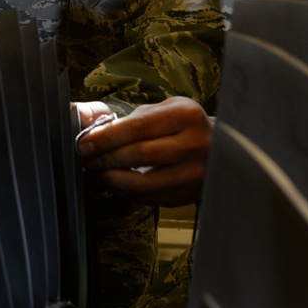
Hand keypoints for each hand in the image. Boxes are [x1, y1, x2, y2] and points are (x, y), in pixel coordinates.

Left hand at [74, 97, 212, 204]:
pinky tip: (116, 184)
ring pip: (144, 183)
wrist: (221, 148)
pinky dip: (128, 192)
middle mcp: (195, 144)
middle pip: (140, 155)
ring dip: (114, 179)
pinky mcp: (189, 194)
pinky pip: (151, 198)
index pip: (139, 127)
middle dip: (108, 158)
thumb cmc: (186, 125)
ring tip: (100, 172)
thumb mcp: (168, 109)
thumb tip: (100, 133)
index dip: (108, 137)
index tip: (86, 143)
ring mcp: (195, 173)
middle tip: (88, 159)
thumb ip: (138, 119)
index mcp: (187, 116)